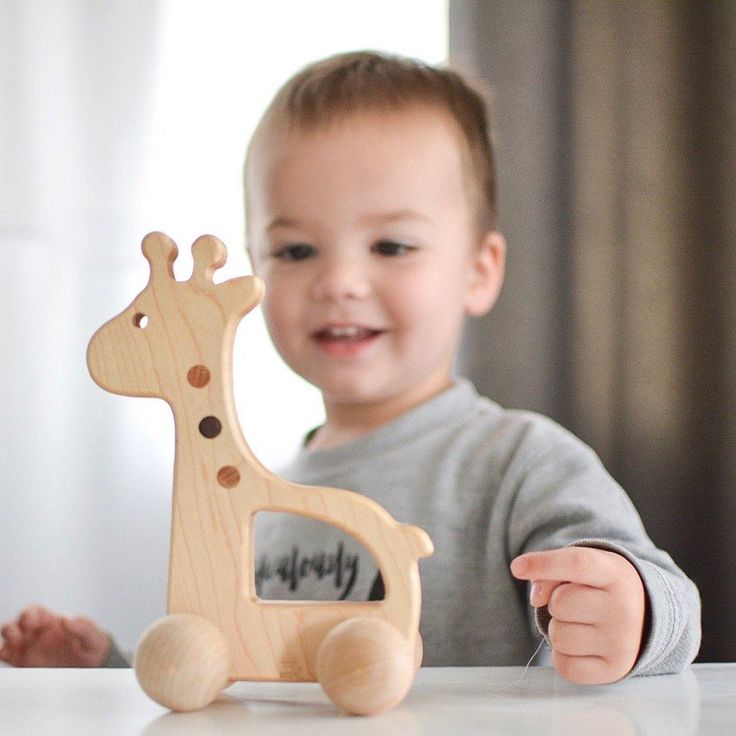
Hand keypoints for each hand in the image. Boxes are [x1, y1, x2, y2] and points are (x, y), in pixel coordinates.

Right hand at [0, 605, 110, 666]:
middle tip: (18, 637)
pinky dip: (2, 655)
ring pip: (8, 640)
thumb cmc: (93, 648)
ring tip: (10, 649)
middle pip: (15, 624)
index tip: (32, 622)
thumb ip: (83, 626)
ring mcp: (29, 648)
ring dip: (5, 642)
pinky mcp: (25, 664)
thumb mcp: (93, 636)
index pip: (34, 611)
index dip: (29, 614)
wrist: (93, 669)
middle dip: (11, 628)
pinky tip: (5, 657)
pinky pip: (7, 657)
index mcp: (51, 621)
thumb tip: (67, 618)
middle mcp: (37, 633)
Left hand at [511, 547, 645, 683]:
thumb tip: (536, 597)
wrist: (642, 614)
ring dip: (559, 629)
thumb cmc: (600, 586)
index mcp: (614, 573)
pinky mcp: (614, 670)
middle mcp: (623, 608)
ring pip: (558, 636)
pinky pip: (564, 666)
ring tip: (581, 623)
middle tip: (576, 602)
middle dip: (556, 602)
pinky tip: (581, 644)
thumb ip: (552, 571)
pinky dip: (562, 656)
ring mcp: (621, 642)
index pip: (576, 564)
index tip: (516, 567)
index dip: (543, 563)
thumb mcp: (583, 567)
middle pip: (559, 603)